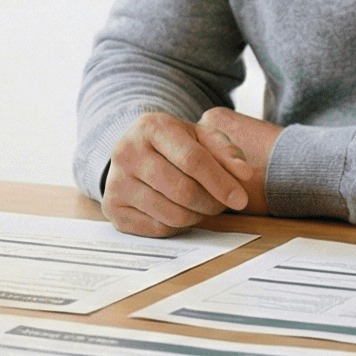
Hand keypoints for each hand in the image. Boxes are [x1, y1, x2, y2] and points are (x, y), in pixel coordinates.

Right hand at [103, 108, 279, 236]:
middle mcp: (126, 152)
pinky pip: (158, 229)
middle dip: (211, 203)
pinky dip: (177, 227)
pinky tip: (179, 211)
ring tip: (202, 206)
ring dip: (197, 216)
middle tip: (221, 204)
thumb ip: (226, 152)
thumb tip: (243, 174)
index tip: (241, 199)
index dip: (221, 182)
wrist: (132, 153)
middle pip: (182, 190)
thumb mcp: (200, 137)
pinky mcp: (112, 208)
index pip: (192, 159)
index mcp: (151, 127)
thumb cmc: (173, 146)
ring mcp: (116, 181)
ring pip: (172, 214)